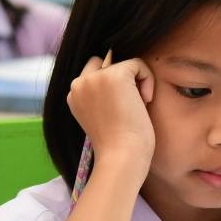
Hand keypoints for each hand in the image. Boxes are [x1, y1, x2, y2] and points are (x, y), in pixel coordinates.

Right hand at [66, 53, 154, 179]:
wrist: (121, 157)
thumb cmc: (118, 146)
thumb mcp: (102, 117)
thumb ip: (102, 97)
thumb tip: (123, 77)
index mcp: (73, 96)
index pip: (93, 75)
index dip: (111, 86)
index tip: (121, 109)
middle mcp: (79, 84)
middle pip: (105, 63)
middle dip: (121, 79)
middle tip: (131, 105)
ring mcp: (95, 78)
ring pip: (123, 64)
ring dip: (136, 82)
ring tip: (139, 106)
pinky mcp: (114, 75)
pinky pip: (137, 64)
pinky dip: (147, 79)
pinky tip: (146, 101)